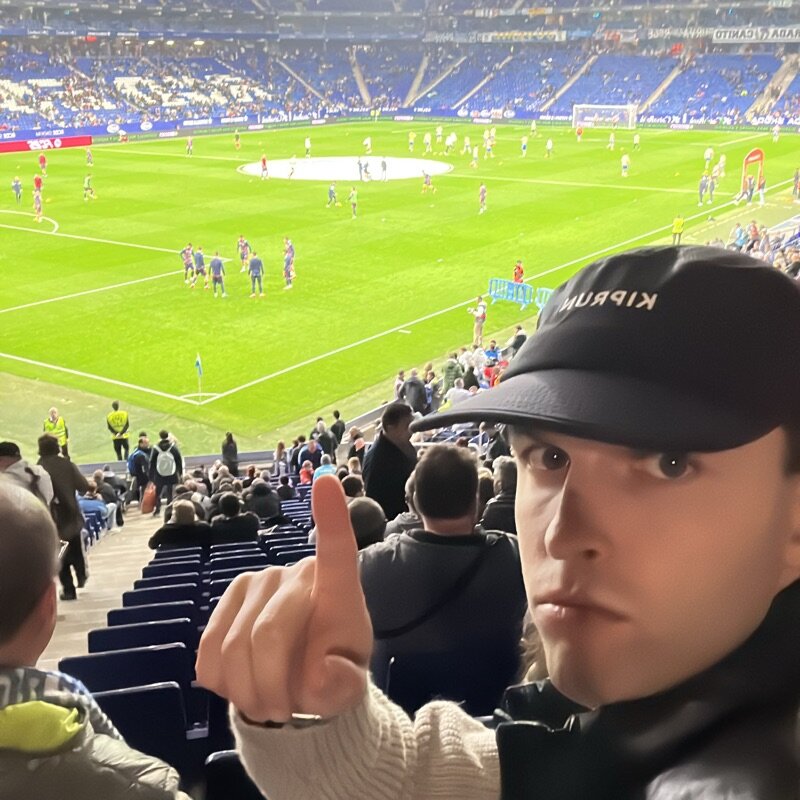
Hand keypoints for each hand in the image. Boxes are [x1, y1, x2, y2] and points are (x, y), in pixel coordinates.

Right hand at [196, 475, 372, 722]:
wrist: (297, 683)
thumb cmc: (330, 671)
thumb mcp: (347, 685)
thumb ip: (342, 685)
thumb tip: (322, 675)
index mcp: (336, 587)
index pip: (337, 548)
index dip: (332, 517)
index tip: (327, 481)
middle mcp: (293, 573)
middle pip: (267, 635)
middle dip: (271, 687)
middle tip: (284, 712)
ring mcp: (253, 581)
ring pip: (232, 647)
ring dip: (245, 692)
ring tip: (268, 702)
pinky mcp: (223, 599)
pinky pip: (207, 650)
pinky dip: (221, 682)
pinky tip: (241, 682)